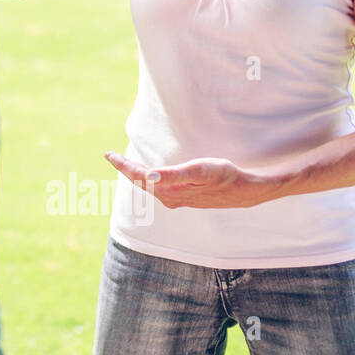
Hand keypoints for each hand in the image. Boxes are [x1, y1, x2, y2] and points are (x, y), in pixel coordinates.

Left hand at [105, 151, 277, 208]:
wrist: (245, 191)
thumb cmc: (223, 176)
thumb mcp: (199, 170)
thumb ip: (172, 175)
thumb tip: (148, 175)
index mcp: (170, 190)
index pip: (140, 176)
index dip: (123, 165)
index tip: (108, 154)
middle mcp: (170, 198)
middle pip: (141, 182)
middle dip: (126, 170)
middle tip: (111, 156)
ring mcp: (177, 200)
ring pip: (150, 187)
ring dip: (136, 175)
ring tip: (124, 163)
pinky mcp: (185, 198)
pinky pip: (159, 189)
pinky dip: (149, 180)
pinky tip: (149, 175)